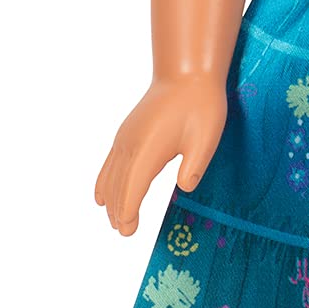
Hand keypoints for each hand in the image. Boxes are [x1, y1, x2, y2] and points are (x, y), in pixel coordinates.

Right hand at [93, 75, 226, 236]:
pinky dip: (104, 182)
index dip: (127, 213)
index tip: (128, 232)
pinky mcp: (127, 133)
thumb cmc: (201, 106)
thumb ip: (195, 166)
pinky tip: (102, 196)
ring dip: (111, 199)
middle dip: (118, 212)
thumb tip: (185, 188)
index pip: (131, 189)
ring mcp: (125, 138)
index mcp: (148, 150)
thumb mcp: (207, 138)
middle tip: (125, 233)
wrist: (187, 74)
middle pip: (117, 186)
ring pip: (110, 176)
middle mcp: (130, 145)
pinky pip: (109, 164)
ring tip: (115, 222)